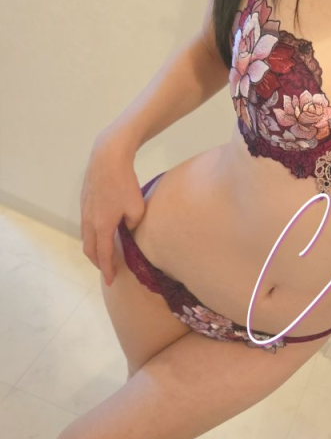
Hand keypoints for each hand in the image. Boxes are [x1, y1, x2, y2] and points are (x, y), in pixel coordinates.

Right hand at [80, 130, 145, 285]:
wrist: (107, 157)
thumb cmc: (124, 183)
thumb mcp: (137, 208)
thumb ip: (133, 224)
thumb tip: (128, 229)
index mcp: (102, 226)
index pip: (104, 255)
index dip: (108, 270)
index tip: (111, 281)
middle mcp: (89, 221)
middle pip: (89, 249)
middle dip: (97, 263)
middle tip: (107, 270)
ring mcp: (84, 210)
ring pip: (86, 237)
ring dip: (93, 248)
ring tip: (102, 254)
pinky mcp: (84, 200)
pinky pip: (86, 224)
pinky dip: (91, 235)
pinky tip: (100, 232)